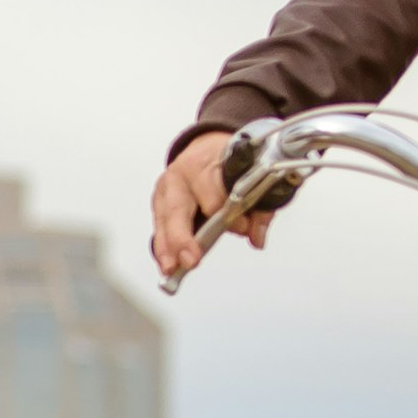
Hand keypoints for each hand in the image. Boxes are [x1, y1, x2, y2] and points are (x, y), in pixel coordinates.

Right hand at [148, 134, 264, 281]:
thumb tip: (257, 237)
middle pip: (178, 207)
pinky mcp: (159, 203)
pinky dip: (162, 247)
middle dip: (184, 236)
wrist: (207, 149)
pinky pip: (159, 227)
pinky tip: (167, 264)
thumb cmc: (229, 164)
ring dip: (168, 247)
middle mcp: (181, 174)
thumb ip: (259, 208)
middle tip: (192, 258)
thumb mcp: (252, 178)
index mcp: (206, 162)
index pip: (213, 188)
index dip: (226, 210)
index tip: (241, 228)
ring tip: (172, 268)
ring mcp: (166, 189)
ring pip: (164, 220)